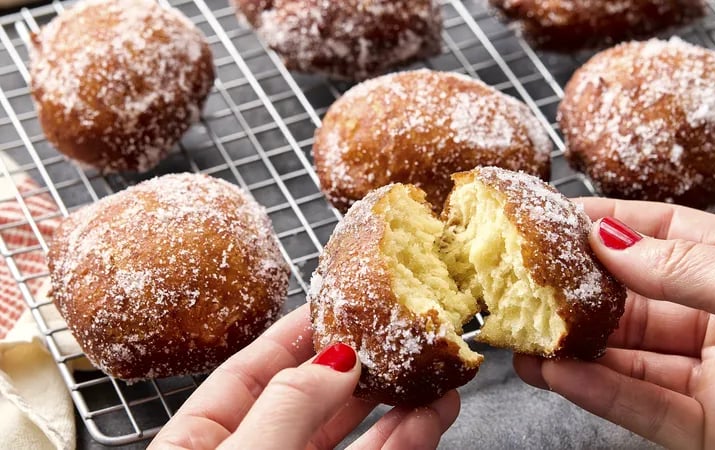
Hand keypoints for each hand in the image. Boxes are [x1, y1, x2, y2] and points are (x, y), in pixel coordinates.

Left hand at [149, 304, 459, 449]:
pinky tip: (429, 417)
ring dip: (397, 404)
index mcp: (202, 440)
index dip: (299, 333)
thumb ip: (287, 408)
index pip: (254, 369)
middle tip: (402, 331)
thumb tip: (338, 359)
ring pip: (353, 436)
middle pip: (313, 397)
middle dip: (362, 365)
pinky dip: (405, 442)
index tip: (340, 300)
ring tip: (435, 370)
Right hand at [514, 197, 714, 448]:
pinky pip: (644, 407)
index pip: (667, 235)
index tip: (557, 221)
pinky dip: (598, 391)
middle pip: (640, 299)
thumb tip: (609, 237)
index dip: (612, 226)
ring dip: (577, 349)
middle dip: (582, 293)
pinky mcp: (714, 431)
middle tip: (525, 285)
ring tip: (524, 337)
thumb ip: (680, 264)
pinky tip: (558, 374)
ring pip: (633, 358)